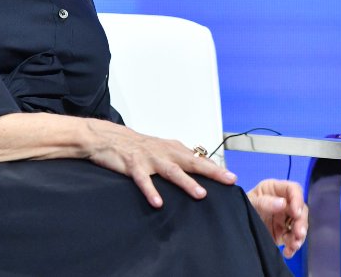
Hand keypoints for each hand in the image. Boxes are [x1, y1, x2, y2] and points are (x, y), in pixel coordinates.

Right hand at [83, 119, 236, 207]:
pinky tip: (158, 203)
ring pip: (171, 170)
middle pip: (191, 162)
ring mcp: (149, 159)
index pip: (198, 159)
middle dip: (211, 171)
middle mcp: (164, 152)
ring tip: (200, 194)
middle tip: (228, 180)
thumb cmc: (137, 146)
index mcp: (172, 148)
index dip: (215, 168)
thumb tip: (201, 168)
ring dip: (187, 182)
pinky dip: (151, 190)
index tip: (232, 178)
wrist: (108, 137)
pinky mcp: (133, 165)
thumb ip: (179, 158)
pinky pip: (143, 180)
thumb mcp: (162, 149)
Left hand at [247, 179, 307, 257]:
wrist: (235, 225)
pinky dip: (292, 246)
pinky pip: (293, 239)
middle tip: (298, 233)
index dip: (298, 200)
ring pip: (300, 225)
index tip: (296, 213)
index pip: (293, 189)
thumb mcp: (250, 202)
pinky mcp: (283, 232)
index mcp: (275, 189)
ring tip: (293, 245)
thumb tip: (283, 203)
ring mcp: (284, 218)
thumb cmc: (241, 206)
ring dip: (299, 236)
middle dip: (301, 222)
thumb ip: (265, 202)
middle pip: (301, 209)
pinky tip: (287, 251)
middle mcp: (283, 202)